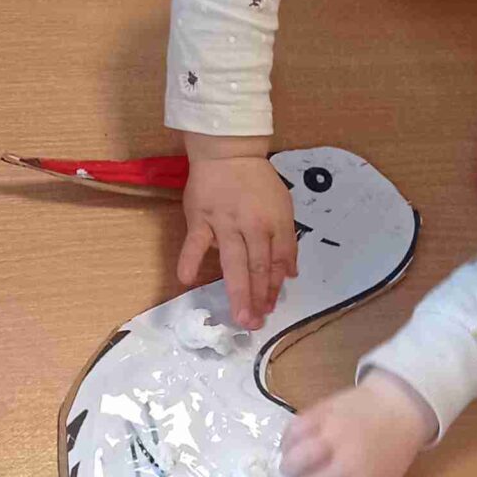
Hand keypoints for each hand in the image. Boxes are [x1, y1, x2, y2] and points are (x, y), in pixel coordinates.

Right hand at [178, 142, 296, 329]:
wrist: (228, 152)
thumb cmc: (257, 182)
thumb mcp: (283, 205)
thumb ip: (286, 240)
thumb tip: (290, 274)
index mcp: (274, 222)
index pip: (277, 260)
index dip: (275, 287)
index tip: (270, 308)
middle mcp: (252, 225)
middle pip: (258, 266)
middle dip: (259, 297)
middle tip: (256, 324)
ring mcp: (224, 223)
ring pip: (233, 261)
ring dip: (238, 291)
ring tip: (240, 316)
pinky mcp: (200, 219)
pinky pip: (194, 242)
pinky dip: (190, 260)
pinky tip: (186, 280)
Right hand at [282, 372, 435, 476]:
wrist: (399, 405)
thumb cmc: (391, 448)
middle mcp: (347, 462)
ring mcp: (332, 435)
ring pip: (295, 459)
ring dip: (287, 467)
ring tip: (290, 466)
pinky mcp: (322, 412)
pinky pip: (293, 431)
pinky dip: (286, 442)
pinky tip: (290, 446)